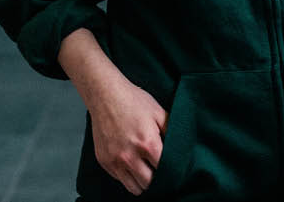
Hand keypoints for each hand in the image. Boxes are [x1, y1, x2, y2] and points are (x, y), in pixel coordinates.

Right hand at [87, 76, 167, 195]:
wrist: (105, 95)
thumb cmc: (132, 101)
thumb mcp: (158, 112)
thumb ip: (171, 131)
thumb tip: (179, 147)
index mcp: (148, 144)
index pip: (164, 171)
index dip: (170, 170)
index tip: (170, 167)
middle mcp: (130, 156)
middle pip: (149, 184)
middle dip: (156, 179)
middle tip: (157, 169)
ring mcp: (115, 161)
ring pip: (134, 188)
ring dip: (142, 182)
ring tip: (145, 171)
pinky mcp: (104, 162)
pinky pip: (120, 180)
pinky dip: (127, 176)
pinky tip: (131, 163)